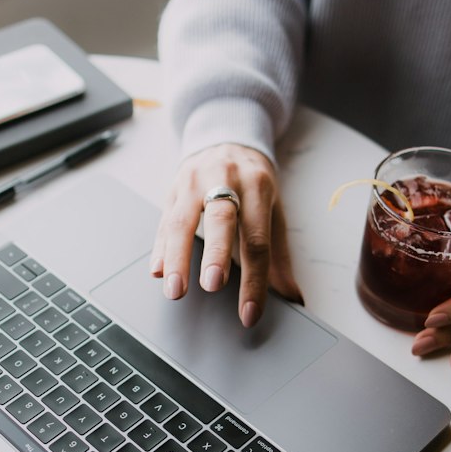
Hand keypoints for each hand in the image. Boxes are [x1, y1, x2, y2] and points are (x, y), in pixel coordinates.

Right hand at [150, 143, 302, 326]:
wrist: (226, 138)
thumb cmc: (252, 181)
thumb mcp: (273, 209)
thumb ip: (279, 255)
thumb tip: (292, 298)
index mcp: (257, 187)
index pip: (257, 240)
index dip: (254, 280)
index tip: (249, 313)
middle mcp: (225, 180)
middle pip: (220, 219)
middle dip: (216, 254)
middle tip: (212, 286)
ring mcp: (194, 182)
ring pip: (182, 219)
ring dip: (177, 257)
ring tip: (175, 289)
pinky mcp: (172, 188)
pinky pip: (163, 220)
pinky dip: (159, 247)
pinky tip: (158, 270)